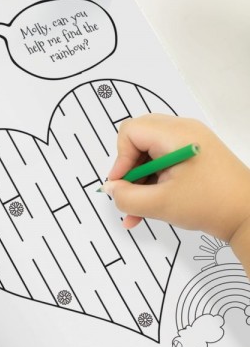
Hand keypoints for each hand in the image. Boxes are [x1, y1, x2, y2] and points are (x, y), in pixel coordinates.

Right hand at [103, 114, 249, 244]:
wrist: (248, 214)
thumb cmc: (210, 204)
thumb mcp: (158, 204)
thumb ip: (126, 197)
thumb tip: (110, 189)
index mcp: (176, 135)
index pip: (131, 132)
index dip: (120, 159)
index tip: (121, 185)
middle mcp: (183, 132)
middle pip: (138, 141)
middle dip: (128, 171)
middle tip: (127, 195)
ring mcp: (188, 143)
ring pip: (148, 156)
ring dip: (138, 183)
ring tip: (135, 213)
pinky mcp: (192, 156)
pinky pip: (161, 164)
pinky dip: (151, 184)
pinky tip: (145, 210)